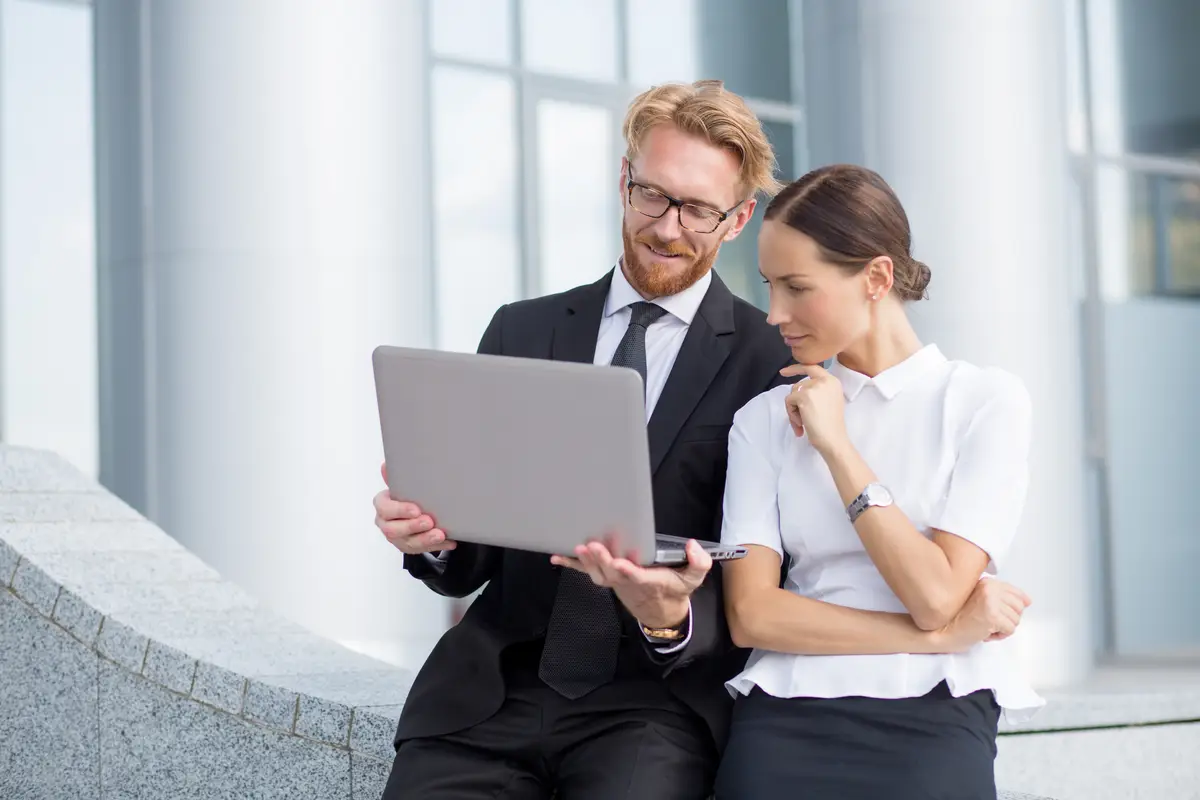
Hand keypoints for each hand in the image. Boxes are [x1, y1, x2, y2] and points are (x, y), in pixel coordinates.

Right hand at [373, 462, 456, 554]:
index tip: (416, 509)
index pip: (385, 509)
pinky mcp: (409, 547)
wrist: (414, 510)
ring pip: (408, 543)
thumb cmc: (407, 496)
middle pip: (393, 530)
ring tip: (440, 534)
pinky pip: (422, 550)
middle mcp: (386, 523)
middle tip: (429, 522)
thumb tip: (385, 465)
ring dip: (425, 539)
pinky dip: (437, 546)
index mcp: (383, 506)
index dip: (400, 511)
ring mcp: (397, 538)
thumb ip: (395, 478)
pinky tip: (449, 541)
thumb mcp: (402, 485)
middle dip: (412, 526)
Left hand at [551, 537, 711, 628]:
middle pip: (612, 574)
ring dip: (587, 562)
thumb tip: (693, 546)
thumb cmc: (676, 589)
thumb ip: (699, 563)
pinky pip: (587, 572)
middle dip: (602, 560)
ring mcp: (616, 582)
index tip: (620, 563)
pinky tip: (556, 557)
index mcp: (651, 581)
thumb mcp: (694, 579)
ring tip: (578, 547)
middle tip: (592, 546)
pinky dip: (571, 565)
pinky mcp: (608, 578)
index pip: (638, 577)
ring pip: (598, 574)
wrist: (661, 612)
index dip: (628, 571)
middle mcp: (629, 583)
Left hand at [780, 363, 848, 455]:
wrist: (833, 439)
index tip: (783, 372)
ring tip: (802, 423)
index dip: (796, 368)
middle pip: (798, 385)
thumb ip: (818, 391)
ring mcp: (814, 387)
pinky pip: (789, 401)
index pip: (812, 367)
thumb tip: (797, 390)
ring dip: (793, 409)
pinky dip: (791, 413)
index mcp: (833, 381)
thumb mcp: (829, 401)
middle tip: (801, 420)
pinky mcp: (804, 396)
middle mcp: (825, 380)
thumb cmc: (830, 426)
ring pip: (792, 394)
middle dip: (796, 403)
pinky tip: (801, 423)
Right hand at [938, 577, 1030, 651]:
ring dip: (1003, 628)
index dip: (1015, 606)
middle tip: (991, 621)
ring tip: (986, 627)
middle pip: (1019, 607)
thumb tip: (1028, 601)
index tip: (1004, 614)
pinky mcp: (992, 616)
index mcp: (987, 582)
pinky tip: (985, 632)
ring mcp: (991, 601)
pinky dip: (1000, 635)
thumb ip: (1002, 597)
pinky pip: (1010, 630)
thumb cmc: (958, 618)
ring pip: (1016, 620)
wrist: (942, 630)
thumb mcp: (980, 600)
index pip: (1016, 592)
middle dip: (1008, 618)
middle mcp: (990, 588)